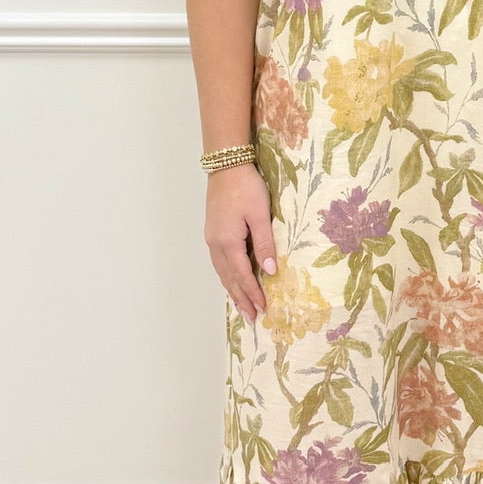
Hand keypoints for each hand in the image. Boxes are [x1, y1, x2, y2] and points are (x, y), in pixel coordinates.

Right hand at [205, 161, 277, 321]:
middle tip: (252, 317)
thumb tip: (270, 270)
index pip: (242, 275)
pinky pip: (219, 262)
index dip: (253, 293)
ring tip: (242, 306)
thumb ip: (265, 243)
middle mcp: (216, 244)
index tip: (263, 309)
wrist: (226, 165)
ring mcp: (211, 238)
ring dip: (232, 290)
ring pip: (221, 272)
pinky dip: (226, 276)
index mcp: (228, 241)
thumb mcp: (260, 215)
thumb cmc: (247, 187)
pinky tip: (231, 281)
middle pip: (228, 278)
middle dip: (241, 299)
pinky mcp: (212, 231)